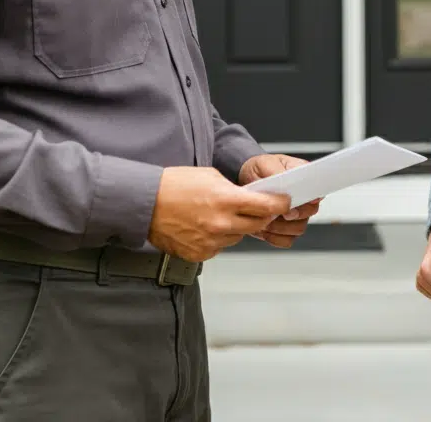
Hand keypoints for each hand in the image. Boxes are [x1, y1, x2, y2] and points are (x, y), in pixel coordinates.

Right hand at [148, 166, 290, 262]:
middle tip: (257, 207)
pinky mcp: (201, 254)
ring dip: (237, 226)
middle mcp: (221, 224)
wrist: (146, 203)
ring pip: (238, 236)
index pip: (265, 206)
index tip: (284, 202)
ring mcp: (211, 242)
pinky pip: (220, 246)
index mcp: (225, 200)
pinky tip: (204, 225)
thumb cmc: (174, 185)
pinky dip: (218, 237)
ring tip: (218, 214)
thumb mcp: (210, 176)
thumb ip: (233, 189)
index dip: (279, 204)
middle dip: (260, 215)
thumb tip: (250, 197)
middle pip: (257, 224)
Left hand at [238, 154, 320, 247]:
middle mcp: (304, 198)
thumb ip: (277, 172)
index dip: (313, 197)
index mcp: (304, 177)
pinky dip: (274, 237)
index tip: (302, 201)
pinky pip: (286, 240)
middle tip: (281, 213)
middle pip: (311, 211)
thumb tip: (288, 186)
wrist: (245, 179)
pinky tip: (264, 229)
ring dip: (281, 227)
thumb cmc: (259, 169)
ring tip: (266, 220)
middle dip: (294, 214)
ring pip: (299, 228)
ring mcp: (296, 214)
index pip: (318, 189)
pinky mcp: (285, 229)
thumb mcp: (266, 164)